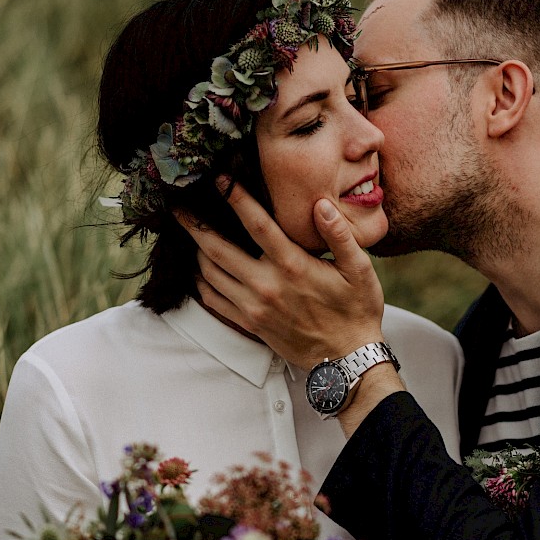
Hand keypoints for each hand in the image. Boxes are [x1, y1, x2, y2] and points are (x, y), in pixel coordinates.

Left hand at [177, 180, 385, 368]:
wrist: (347, 359)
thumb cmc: (356, 310)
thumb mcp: (360, 270)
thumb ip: (339, 235)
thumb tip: (320, 204)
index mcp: (293, 266)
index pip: (257, 225)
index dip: (236, 199)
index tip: (219, 180)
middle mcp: (267, 285)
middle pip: (218, 249)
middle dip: (195, 225)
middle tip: (179, 207)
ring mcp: (254, 307)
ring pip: (210, 273)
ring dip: (196, 250)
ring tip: (189, 233)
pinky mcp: (249, 323)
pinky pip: (213, 300)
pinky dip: (200, 281)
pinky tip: (199, 268)